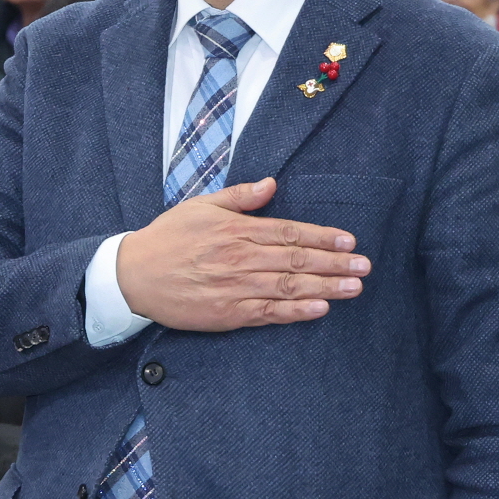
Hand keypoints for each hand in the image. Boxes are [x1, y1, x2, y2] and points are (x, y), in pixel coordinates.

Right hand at [115, 177, 368, 331]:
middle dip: (334, 263)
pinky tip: (319, 309)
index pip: (289, 232)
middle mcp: (239, 258)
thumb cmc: (167, 238)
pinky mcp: (227, 314)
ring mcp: (234, 288)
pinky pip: (268, 313)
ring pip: (288, 287)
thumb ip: (239, 197)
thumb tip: (271, 184)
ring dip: (325, 287)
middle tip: (364, 266)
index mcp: (236, 230)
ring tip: (353, 288)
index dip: (322, 236)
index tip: (349, 241)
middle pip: (296, 260)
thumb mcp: (201, 205)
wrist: (133, 275)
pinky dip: (295, 311)